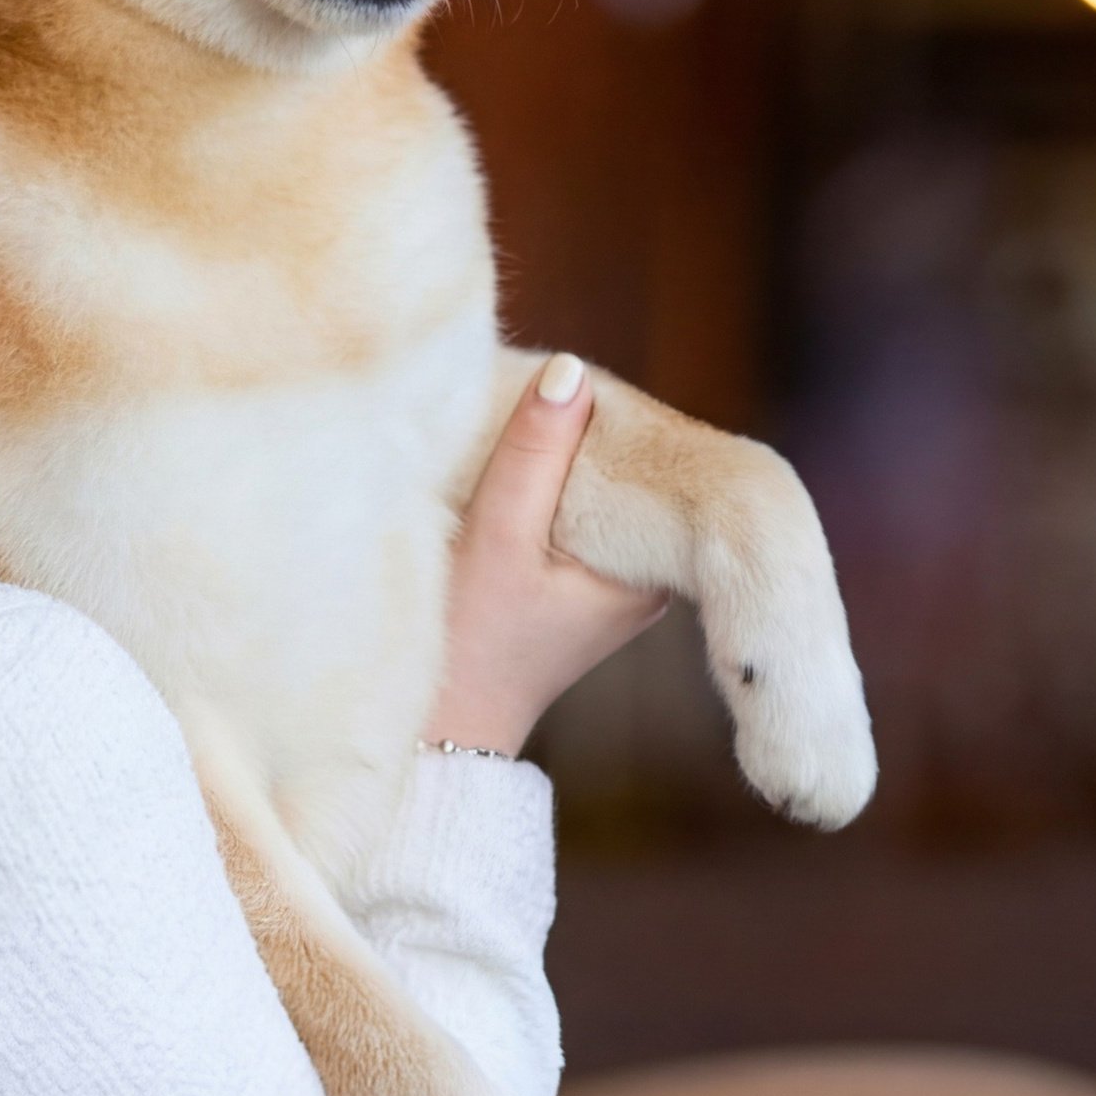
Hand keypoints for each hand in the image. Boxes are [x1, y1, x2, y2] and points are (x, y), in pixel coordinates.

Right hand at [430, 356, 668, 757]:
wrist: (440, 724)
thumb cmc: (469, 638)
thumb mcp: (497, 537)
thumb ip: (532, 456)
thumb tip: (571, 371)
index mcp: (652, 572)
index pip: (656, 460)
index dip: (610, 412)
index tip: (563, 383)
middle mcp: (648, 574)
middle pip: (631, 468)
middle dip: (585, 426)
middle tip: (531, 391)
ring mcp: (615, 576)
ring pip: (603, 484)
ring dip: (563, 450)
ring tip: (519, 420)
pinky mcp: (581, 577)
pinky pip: (579, 503)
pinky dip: (550, 477)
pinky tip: (516, 462)